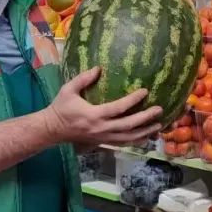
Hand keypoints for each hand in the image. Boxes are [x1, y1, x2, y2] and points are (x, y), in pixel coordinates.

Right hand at [43, 67, 162, 145]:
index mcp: (94, 115)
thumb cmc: (61, 108)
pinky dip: (136, 141)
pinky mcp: (102, 143)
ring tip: (158, 125)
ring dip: (145, 132)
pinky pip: (122, 144)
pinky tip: (146, 137)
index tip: (145, 91)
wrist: (52, 130)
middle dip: (146, 118)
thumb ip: (83, 78)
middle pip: (129, 125)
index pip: (119, 108)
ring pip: (128, 138)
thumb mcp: (68, 90)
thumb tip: (98, 68)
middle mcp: (101, 128)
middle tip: (159, 110)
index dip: (133, 100)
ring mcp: (103, 138)